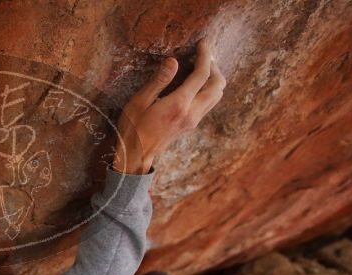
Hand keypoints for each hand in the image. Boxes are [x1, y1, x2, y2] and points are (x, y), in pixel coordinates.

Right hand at [112, 37, 225, 173]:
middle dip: (214, 66)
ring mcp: (193, 120)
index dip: (205, 55)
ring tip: (201, 66)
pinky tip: (196, 83)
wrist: (136, 154)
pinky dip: (209, 88)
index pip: (202, 75)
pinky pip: (209, 102)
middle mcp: (192, 113)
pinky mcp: (191, 124)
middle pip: (218, 85)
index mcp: (179, 104)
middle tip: (203, 54)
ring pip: (216, 95)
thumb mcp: (140, 101)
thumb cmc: (133, 127)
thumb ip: (159, 80)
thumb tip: (173, 61)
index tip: (203, 42)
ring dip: (214, 78)